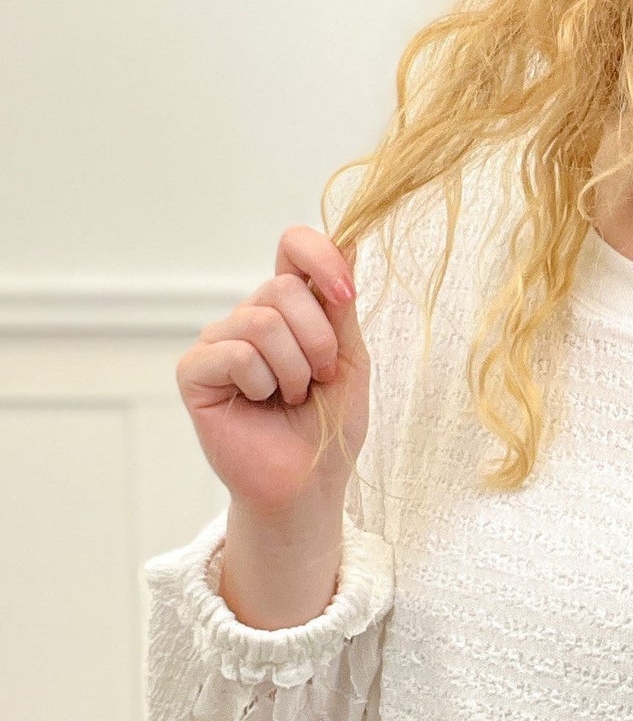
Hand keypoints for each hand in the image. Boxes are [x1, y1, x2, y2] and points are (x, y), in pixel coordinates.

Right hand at [176, 225, 367, 518]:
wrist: (309, 482)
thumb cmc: (329, 425)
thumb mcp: (350, 358)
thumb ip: (340, 305)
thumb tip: (350, 239)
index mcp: (291, 307)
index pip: (293, 246)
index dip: (320, 257)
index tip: (345, 294)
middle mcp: (251, 315)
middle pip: (284, 288)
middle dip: (318, 342)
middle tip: (318, 381)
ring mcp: (219, 340)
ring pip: (261, 321)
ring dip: (293, 369)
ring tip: (290, 397)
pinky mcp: (195, 370)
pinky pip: (234, 353)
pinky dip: (261, 382)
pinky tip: (259, 403)